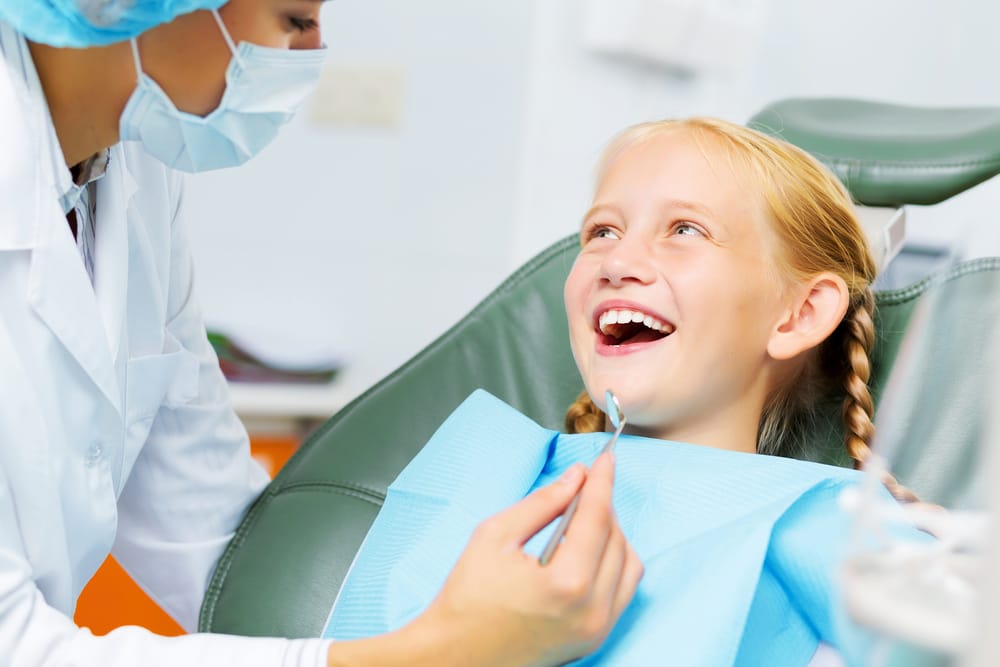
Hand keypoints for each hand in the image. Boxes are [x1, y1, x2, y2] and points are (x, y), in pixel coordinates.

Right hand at [408, 451, 643, 666]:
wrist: (456, 656)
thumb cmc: (467, 599)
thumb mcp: (495, 536)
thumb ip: (542, 503)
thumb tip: (576, 478)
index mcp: (567, 584)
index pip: (597, 518)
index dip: (602, 482)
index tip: (606, 459)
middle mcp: (592, 611)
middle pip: (617, 538)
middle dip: (603, 506)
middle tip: (582, 487)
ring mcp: (597, 630)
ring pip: (629, 565)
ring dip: (612, 535)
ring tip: (580, 520)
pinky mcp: (595, 639)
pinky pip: (622, 591)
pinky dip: (612, 563)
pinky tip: (585, 551)